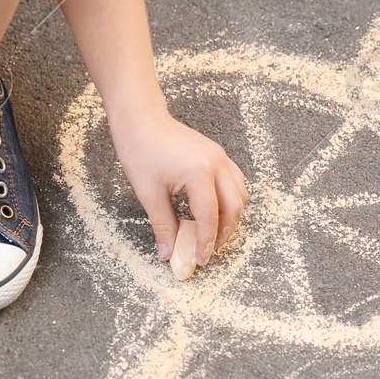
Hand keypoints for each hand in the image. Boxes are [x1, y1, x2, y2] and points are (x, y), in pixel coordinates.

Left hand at [108, 105, 247, 267]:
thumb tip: (168, 252)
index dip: (206, 242)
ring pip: (239, 195)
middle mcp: (217, 164)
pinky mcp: (218, 155)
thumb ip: (163, 225)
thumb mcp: (149, 193)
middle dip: (224, 233)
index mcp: (199, 172)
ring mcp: (221, 157)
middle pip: (233, 208)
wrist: (140, 119)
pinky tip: (212, 211)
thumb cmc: (140, 149)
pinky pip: (234, 182)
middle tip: (208, 250)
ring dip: (230, 217)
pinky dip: (229, 200)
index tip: (200, 259)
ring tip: (212, 233)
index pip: (209, 217)